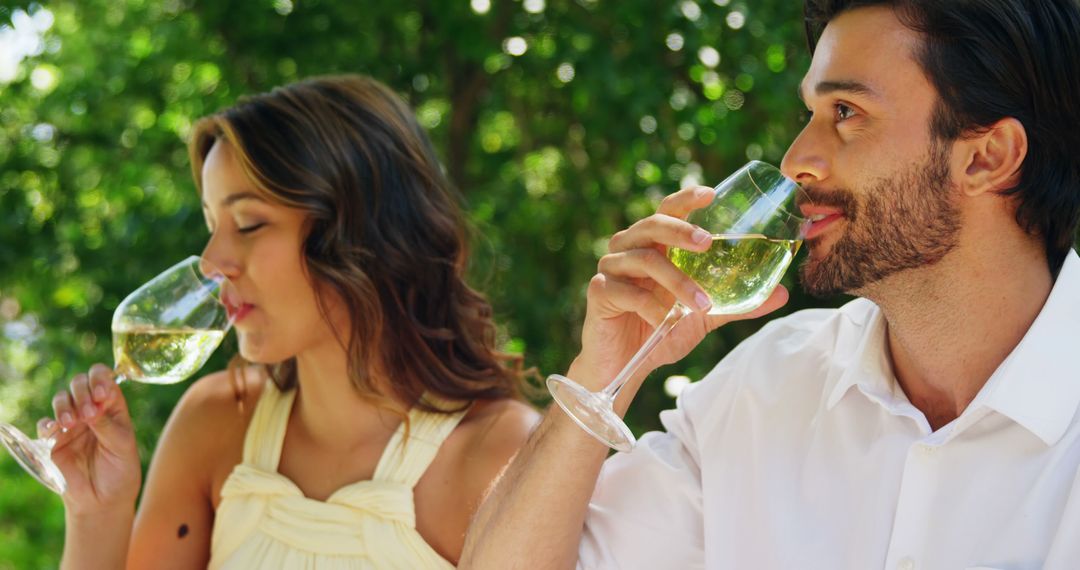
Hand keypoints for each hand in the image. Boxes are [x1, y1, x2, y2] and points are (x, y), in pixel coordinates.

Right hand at [41, 363, 140, 515]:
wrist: (103, 500)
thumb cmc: (120, 471)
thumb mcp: (122, 447)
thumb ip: (107, 426)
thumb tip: (92, 407)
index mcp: (113, 407)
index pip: (104, 379)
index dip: (100, 379)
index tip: (101, 395)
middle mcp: (91, 410)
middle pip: (79, 384)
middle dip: (81, 392)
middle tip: (88, 413)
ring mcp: (72, 424)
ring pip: (61, 399)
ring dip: (64, 406)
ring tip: (71, 423)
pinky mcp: (54, 440)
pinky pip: (45, 424)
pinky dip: (48, 423)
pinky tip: (55, 430)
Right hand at [572, 185, 789, 393]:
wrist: (624, 367)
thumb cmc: (659, 333)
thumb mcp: (703, 317)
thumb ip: (735, 303)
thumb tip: (783, 294)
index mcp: (653, 245)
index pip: (668, 211)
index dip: (686, 199)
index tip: (711, 194)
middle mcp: (629, 249)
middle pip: (652, 225)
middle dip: (681, 230)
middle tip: (707, 242)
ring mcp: (610, 268)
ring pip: (645, 259)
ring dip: (677, 281)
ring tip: (701, 304)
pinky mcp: (598, 291)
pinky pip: (626, 291)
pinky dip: (650, 306)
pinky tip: (663, 322)